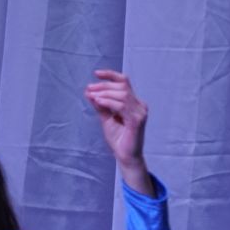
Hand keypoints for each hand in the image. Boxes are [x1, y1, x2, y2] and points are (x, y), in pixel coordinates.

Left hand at [85, 69, 153, 191]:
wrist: (125, 156)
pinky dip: (108, 102)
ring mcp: (140, 113)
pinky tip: (98, 102)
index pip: (124, 82)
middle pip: (122, 87)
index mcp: (134, 103)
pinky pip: (121, 106)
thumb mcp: (106, 118)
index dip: (111, 75)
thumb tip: (89, 91)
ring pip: (122, 95)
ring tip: (92, 96)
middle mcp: (140, 106)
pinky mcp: (137, 121)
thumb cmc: (119, 138)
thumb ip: (100, 105)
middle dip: (103, 86)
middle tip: (89, 89)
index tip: (96, 73)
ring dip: (104, 94)